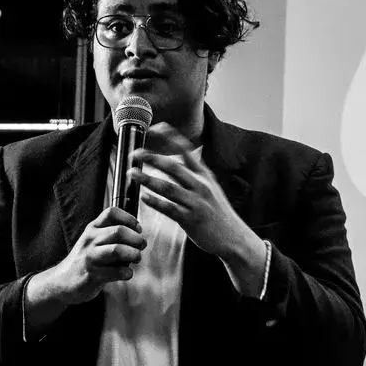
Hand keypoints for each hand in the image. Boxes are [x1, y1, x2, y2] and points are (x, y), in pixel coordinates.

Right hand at [46, 205, 146, 305]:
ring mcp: (90, 257)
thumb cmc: (85, 259)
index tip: (138, 229)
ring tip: (136, 258)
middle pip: (119, 231)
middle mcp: (90, 240)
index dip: (129, 218)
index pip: (111, 212)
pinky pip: (116, 272)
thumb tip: (138, 232)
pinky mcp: (92, 275)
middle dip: (136, 239)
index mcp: (93, 228)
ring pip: (117, 250)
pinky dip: (127, 273)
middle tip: (142, 246)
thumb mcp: (93, 240)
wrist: (62, 281)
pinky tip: (127, 274)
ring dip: (133, 254)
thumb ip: (111, 233)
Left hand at [130, 123, 255, 262]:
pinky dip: (155, 202)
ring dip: (147, 179)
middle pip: (174, 167)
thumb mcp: (212, 189)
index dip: (172, 138)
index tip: (157, 127)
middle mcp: (201, 186)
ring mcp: (196, 203)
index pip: (187, 151)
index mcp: (205, 176)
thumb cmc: (219, 214)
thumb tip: (179, 163)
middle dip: (153, 158)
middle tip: (136, 153)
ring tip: (132, 173)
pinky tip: (143, 197)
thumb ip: (196, 177)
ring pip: (168, 187)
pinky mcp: (191, 219)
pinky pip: (169, 208)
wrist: (234, 237)